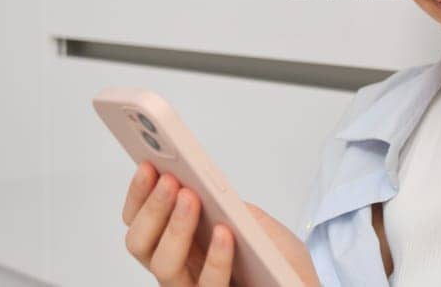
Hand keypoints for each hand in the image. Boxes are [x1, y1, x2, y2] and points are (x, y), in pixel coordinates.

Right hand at [122, 162, 319, 286]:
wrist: (301, 285)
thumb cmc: (278, 258)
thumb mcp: (253, 221)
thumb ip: (227, 203)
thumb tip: (200, 178)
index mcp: (180, 245)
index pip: (141, 222)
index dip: (139, 194)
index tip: (148, 165)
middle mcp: (180, 269)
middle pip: (140, 245)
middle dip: (153, 209)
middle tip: (170, 181)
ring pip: (164, 267)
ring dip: (175, 228)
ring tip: (190, 197)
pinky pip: (208, 285)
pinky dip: (215, 257)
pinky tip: (224, 232)